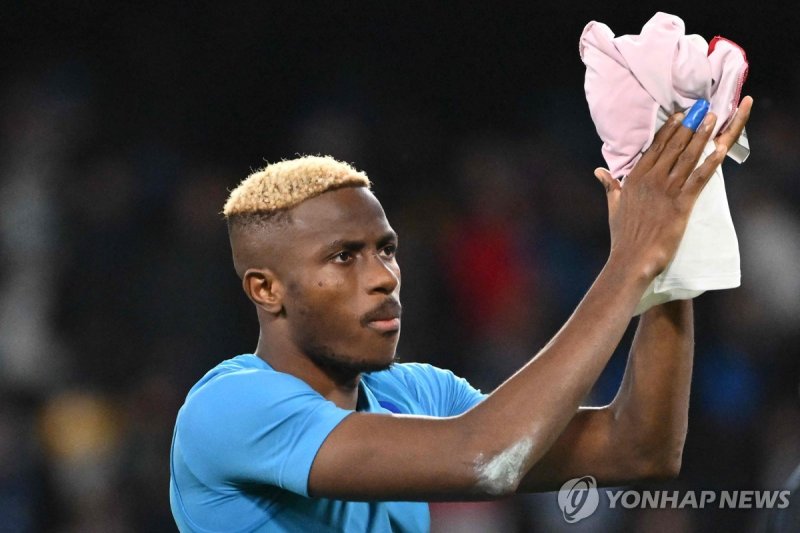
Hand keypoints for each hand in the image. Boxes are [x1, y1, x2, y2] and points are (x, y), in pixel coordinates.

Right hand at [594, 96, 752, 279]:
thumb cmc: (623, 236)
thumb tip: (599, 170)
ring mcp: (666, 191)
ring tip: (711, 119)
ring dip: (701, 136)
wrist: (632, 259)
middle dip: (688, 126)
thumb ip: (610, 185)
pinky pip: (698, 179)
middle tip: (701, 108)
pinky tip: (720, 149)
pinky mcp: (681, 204)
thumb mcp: (614, 206)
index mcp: (634, 179)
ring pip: (686, 158)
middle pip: (673, 147)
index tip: (679, 115)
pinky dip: (710, 163)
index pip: (654, 148)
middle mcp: (651, 180)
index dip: (669, 129)